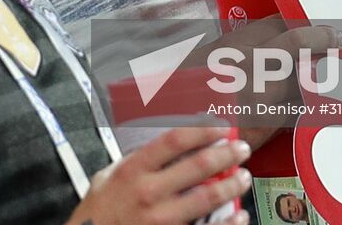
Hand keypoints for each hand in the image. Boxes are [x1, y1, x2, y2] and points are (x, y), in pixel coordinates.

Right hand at [66, 125, 250, 224]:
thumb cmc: (98, 212)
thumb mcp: (106, 178)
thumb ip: (133, 161)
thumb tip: (162, 146)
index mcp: (134, 170)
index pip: (175, 141)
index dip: (202, 130)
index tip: (220, 126)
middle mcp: (149, 192)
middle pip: (198, 166)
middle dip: (226, 155)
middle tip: (241, 149)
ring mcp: (161, 219)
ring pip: (208, 198)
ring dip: (232, 185)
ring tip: (244, 177)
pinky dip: (228, 224)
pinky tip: (240, 215)